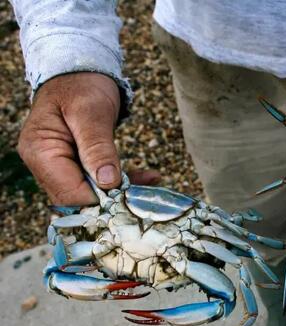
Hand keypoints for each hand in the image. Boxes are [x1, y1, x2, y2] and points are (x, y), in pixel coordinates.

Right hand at [17, 72, 158, 204]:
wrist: (80, 71)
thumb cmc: (82, 85)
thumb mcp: (92, 112)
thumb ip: (97, 146)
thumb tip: (107, 181)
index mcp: (41, 151)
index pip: (68, 192)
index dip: (99, 201)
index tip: (129, 200)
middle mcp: (45, 164)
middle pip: (78, 198)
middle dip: (112, 200)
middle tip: (145, 196)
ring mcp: (59, 166)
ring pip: (91, 193)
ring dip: (122, 192)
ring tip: (152, 183)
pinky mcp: (75, 165)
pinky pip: (98, 182)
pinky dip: (123, 182)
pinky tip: (148, 177)